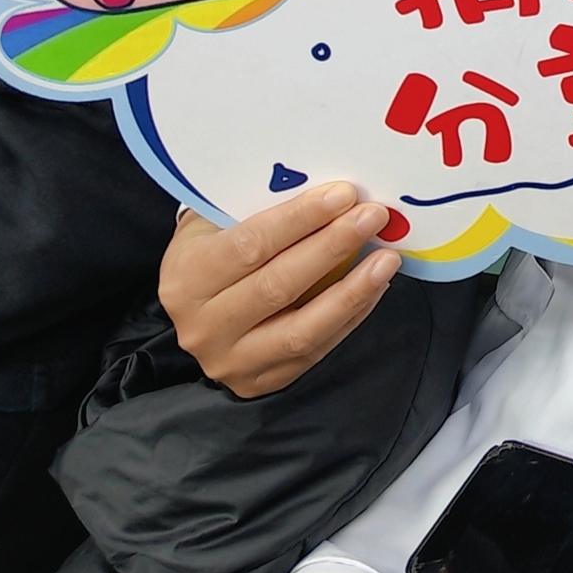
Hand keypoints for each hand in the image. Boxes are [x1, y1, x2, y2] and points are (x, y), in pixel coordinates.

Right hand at [160, 182, 400, 397]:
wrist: (199, 306)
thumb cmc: (217, 249)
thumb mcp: (220, 223)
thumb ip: (262, 208)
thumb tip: (331, 191)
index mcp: (186, 277)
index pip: (249, 246)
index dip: (300, 220)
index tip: (344, 195)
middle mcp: (202, 326)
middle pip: (278, 285)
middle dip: (332, 246)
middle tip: (373, 217)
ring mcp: (230, 360)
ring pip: (301, 329)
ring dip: (352, 291)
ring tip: (386, 259)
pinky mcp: (259, 381)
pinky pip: (315, 350)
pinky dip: (349, 316)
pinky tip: (374, 288)